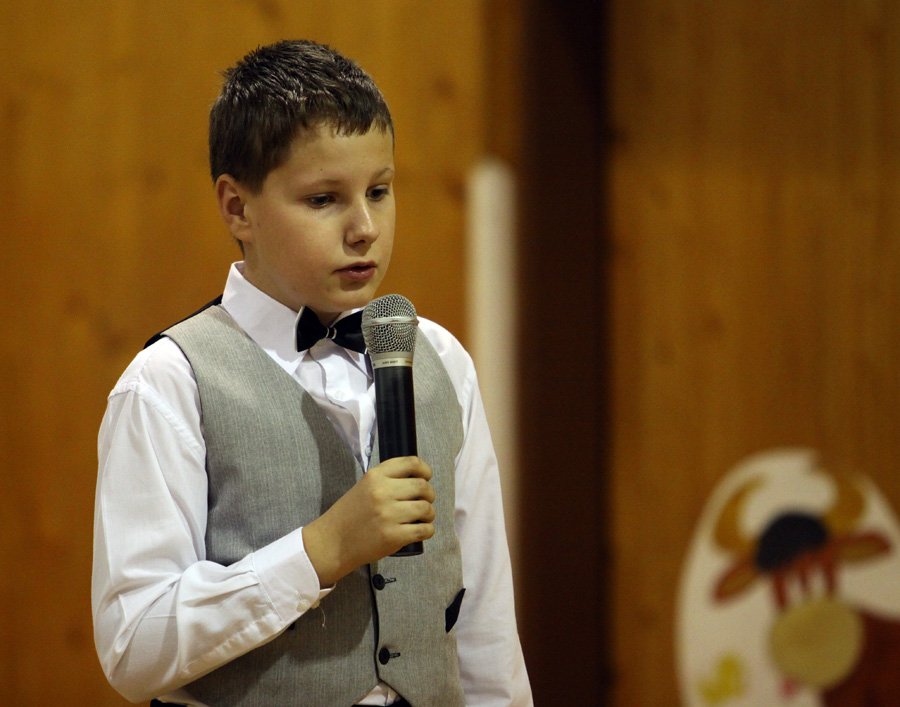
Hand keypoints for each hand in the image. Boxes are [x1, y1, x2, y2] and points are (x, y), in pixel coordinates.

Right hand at [302, 456, 435, 586]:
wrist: (332, 542)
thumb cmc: (350, 514)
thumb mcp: (364, 486)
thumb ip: (387, 479)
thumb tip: (418, 478)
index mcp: (375, 476)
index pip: (411, 463)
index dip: (425, 470)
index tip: (426, 477)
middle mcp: (382, 492)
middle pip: (422, 486)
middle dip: (429, 494)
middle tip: (425, 502)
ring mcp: (388, 515)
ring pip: (426, 508)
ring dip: (430, 514)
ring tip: (423, 518)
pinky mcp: (392, 536)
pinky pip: (424, 530)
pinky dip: (428, 530)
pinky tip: (422, 531)